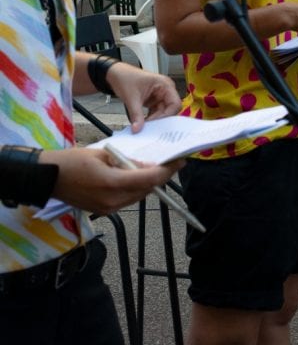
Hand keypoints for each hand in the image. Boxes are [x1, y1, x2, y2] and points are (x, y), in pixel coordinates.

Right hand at [40, 147, 183, 214]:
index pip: (148, 179)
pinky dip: (136, 189)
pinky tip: (139, 177)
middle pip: (146, 190)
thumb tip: (146, 165)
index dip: (166, 171)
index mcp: (112, 183)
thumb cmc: (73, 161)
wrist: (49, 178)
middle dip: (162, 177)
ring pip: (139, 196)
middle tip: (173, 163)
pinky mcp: (104, 211)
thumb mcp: (102, 154)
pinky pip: (128, 200)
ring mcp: (108, 209)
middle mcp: (113, 201)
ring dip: (150, 183)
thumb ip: (126, 161)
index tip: (179, 161)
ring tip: (159, 168)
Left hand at [105, 63, 181, 132]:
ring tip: (144, 126)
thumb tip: (137, 128)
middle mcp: (165, 90)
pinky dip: (150, 119)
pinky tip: (143, 123)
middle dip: (160, 119)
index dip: (167, 115)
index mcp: (165, 84)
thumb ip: (136, 115)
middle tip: (149, 128)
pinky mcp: (154, 101)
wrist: (115, 74)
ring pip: (163, 113)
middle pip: (170, 110)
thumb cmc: (125, 77)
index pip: (175, 103)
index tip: (156, 124)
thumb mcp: (131, 97)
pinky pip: (156, 113)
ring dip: (154, 120)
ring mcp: (160, 96)